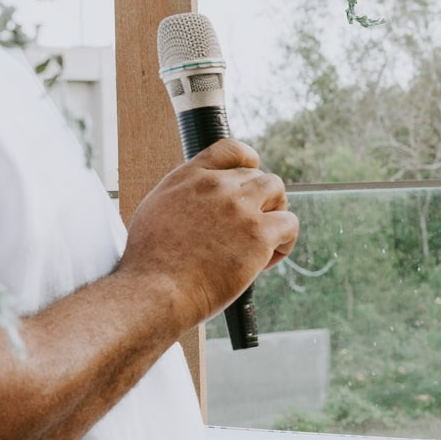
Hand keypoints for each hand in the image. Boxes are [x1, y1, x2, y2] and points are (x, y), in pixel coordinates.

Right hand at [120, 139, 298, 331]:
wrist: (155, 290)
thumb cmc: (151, 264)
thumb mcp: (156, 211)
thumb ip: (184, 197)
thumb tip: (203, 204)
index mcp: (189, 177)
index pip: (231, 149)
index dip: (248, 162)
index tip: (251, 181)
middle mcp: (216, 185)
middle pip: (259, 176)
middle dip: (260, 201)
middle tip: (249, 233)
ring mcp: (239, 207)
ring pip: (278, 192)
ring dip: (275, 214)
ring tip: (262, 244)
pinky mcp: (258, 233)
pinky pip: (289, 224)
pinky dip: (284, 242)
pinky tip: (266, 260)